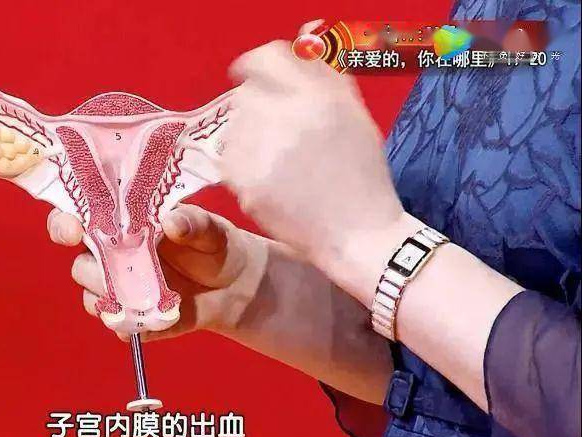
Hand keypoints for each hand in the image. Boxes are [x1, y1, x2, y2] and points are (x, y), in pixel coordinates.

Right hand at [47, 204, 268, 340]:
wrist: (237, 286)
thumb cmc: (215, 244)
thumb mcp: (210, 226)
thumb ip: (192, 221)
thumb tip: (171, 223)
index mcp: (121, 225)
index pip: (76, 219)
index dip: (64, 224)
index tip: (73, 232)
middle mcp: (113, 258)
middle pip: (80, 266)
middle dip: (92, 270)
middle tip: (118, 269)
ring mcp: (122, 291)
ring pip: (93, 298)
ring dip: (109, 300)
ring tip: (140, 295)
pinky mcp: (136, 319)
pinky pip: (119, 326)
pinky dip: (129, 326)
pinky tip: (148, 321)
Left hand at [221, 39, 405, 268]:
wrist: (357, 233)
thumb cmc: (361, 175)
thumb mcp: (355, 116)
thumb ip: (324, 78)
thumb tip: (295, 50)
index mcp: (319, 96)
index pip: (266, 59)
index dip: (254, 66)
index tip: (250, 76)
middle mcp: (289, 117)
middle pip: (246, 95)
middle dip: (256, 111)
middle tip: (277, 137)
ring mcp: (263, 151)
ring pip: (234, 128)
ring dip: (248, 140)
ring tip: (278, 164)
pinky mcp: (246, 182)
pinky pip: (227, 160)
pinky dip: (241, 168)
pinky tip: (268, 182)